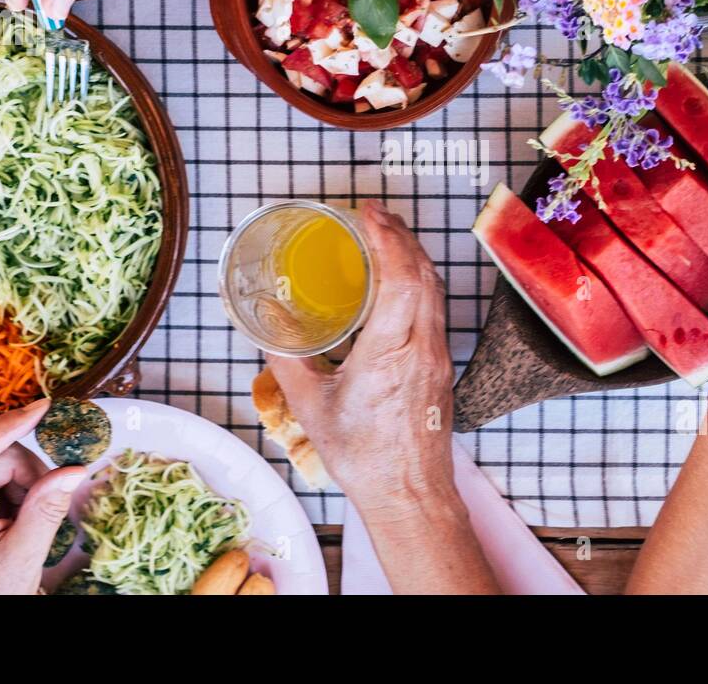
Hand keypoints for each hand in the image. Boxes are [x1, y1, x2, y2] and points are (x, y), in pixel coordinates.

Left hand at [0, 400, 85, 594]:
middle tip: (42, 508)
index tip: (44, 407)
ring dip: (21, 485)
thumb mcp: (25, 555)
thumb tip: (74, 469)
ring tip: (22, 521)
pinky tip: (11, 517)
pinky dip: (10, 489)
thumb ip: (46, 508)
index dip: (10, 424)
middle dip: (27, 476)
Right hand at [267, 200, 455, 511]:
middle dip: (401, 235)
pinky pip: (434, 307)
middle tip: (373, 215)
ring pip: (434, 289)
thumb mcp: (312, 406)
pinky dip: (418, 280)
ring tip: (386, 236)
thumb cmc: (364, 456)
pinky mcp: (441, 365)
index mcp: (391, 353)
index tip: (368, 214)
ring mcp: (438, 355)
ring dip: (413, 255)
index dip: (388, 239)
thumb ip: (286, 361)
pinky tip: (399, 280)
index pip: (401, 279)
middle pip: (423, 273)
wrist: (409, 493)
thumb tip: (266, 325)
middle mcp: (422, 347)